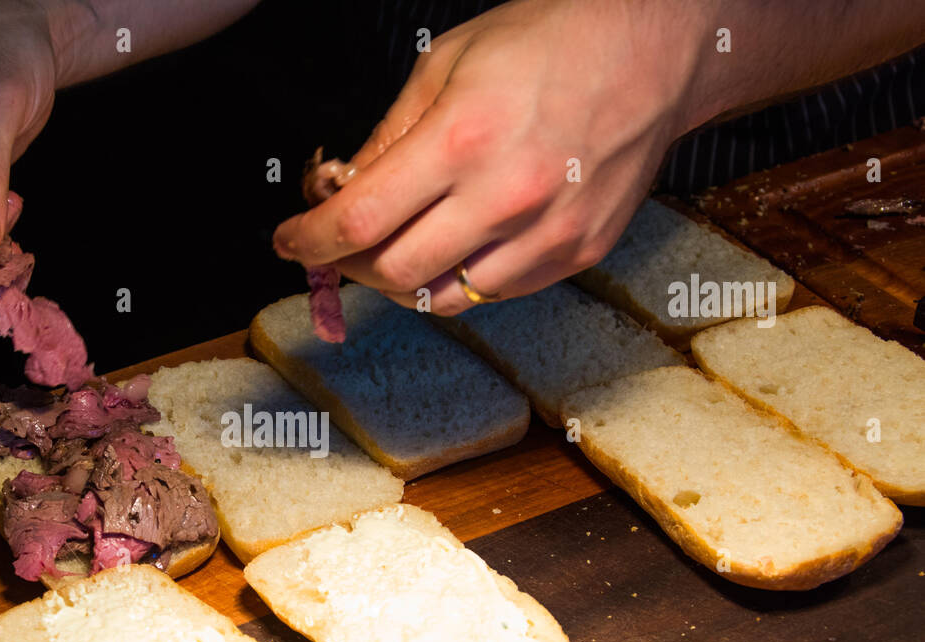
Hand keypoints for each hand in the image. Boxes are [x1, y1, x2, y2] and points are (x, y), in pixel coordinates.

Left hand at [272, 0, 706, 314]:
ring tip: (395, 245)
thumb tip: (341, 194)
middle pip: (392, 271)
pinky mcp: (576, 253)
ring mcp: (546, 234)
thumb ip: (388, 138)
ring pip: (441, 297)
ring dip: (400, 278)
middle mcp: (505, 197)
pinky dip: (456, 279)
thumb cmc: (547, 41)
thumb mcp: (446, 64)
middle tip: (339, 244)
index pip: (358, 221)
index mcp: (461, 139)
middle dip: (348, 264)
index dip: (308, 241)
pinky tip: (454, 244)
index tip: (289, 242)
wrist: (655, 46)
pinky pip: (492, 292)